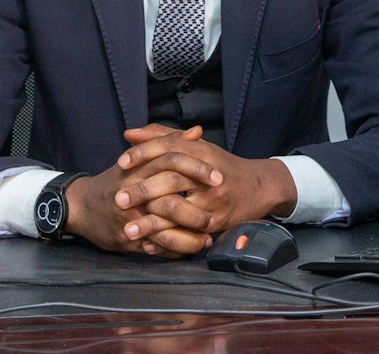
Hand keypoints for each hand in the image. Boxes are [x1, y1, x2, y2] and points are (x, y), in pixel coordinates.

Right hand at [63, 125, 218, 256]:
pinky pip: (154, 248)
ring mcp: (128, 219)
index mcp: (136, 169)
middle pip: (168, 199)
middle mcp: (131, 193)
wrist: (81, 206)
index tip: (218, 177)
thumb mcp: (139, 158)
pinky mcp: (125, 240)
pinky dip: (174, 250)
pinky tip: (190, 249)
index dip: (196, 169)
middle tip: (216, 216)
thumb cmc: (115, 180)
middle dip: (195, 210)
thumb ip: (168, 142)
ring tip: (208, 237)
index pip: (170, 162)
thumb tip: (197, 132)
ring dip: (188, 236)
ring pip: (163, 230)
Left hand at [116, 126, 297, 237]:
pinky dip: (167, 240)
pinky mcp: (216, 223)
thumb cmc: (221, 165)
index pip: (168, 147)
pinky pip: (188, 234)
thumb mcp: (197, 146)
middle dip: (143, 191)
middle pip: (171, 180)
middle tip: (118, 199)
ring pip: (178, 211)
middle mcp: (207, 175)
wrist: (259, 187)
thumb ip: (162, 136)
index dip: (144, 153)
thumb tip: (129, 133)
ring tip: (128, 229)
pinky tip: (149, 244)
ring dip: (151, 222)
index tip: (121, 163)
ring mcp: (213, 201)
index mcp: (201, 151)